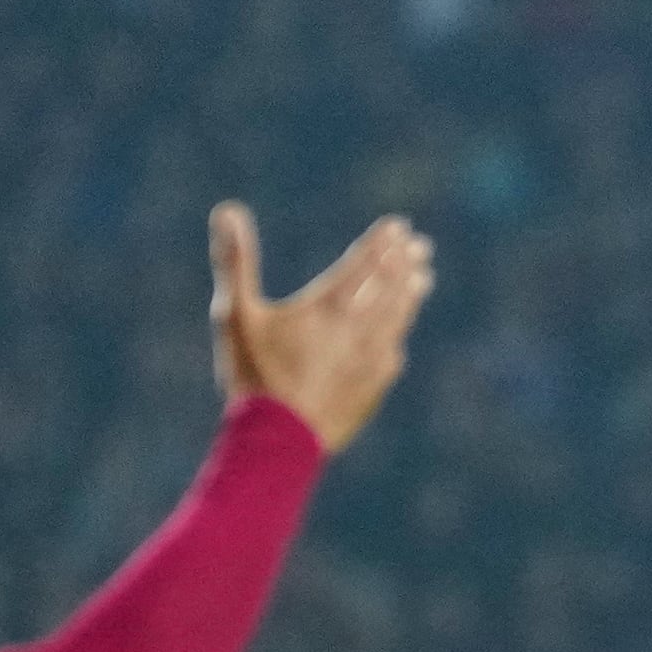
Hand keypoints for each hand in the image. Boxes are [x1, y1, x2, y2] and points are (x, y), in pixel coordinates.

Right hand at [211, 203, 435, 452]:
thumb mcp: (234, 314)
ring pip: (395, 322)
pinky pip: (390, 359)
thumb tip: (228, 209)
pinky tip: (398, 342)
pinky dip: (396, 340)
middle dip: (404, 266)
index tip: (399, 227)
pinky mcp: (369, 392)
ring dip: (408, 298)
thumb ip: (234, 261)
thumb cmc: (254, 375)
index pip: (364, 267)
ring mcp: (368, 363)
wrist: (281, 442)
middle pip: (388, 290)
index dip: (382, 245)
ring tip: (423, 280)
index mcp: (328, 308)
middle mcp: (357, 331)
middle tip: (422, 248)